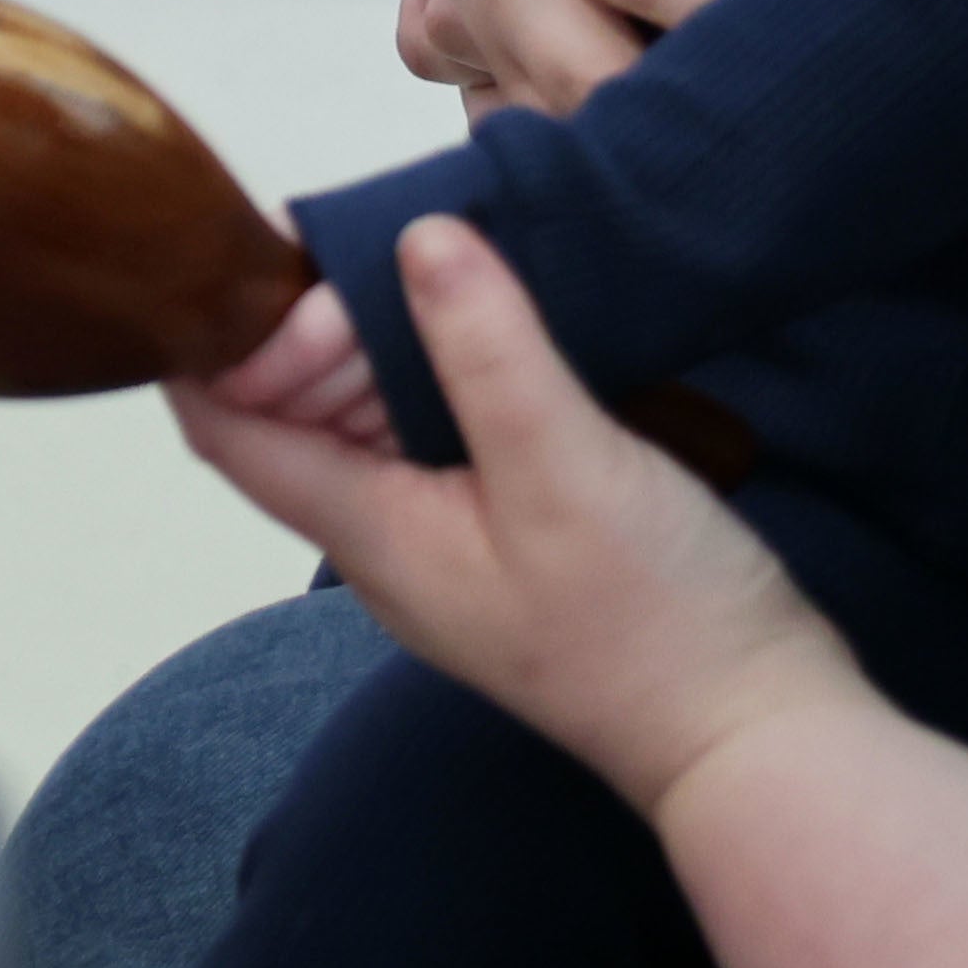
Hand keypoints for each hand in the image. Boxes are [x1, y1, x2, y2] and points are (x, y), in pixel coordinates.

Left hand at [160, 214, 855, 814]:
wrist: (751, 732)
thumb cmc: (654, 619)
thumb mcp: (564, 465)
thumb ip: (486, 350)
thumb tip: (415, 236)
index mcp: (367, 531)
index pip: (229, 430)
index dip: (216, 339)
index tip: (257, 252)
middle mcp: (385, 542)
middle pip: (296, 418)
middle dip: (311, 327)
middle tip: (384, 244)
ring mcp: (448, 544)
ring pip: (369, 424)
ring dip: (380, 346)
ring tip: (435, 263)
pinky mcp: (510, 537)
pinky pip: (439, 440)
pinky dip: (443, 375)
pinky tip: (491, 327)